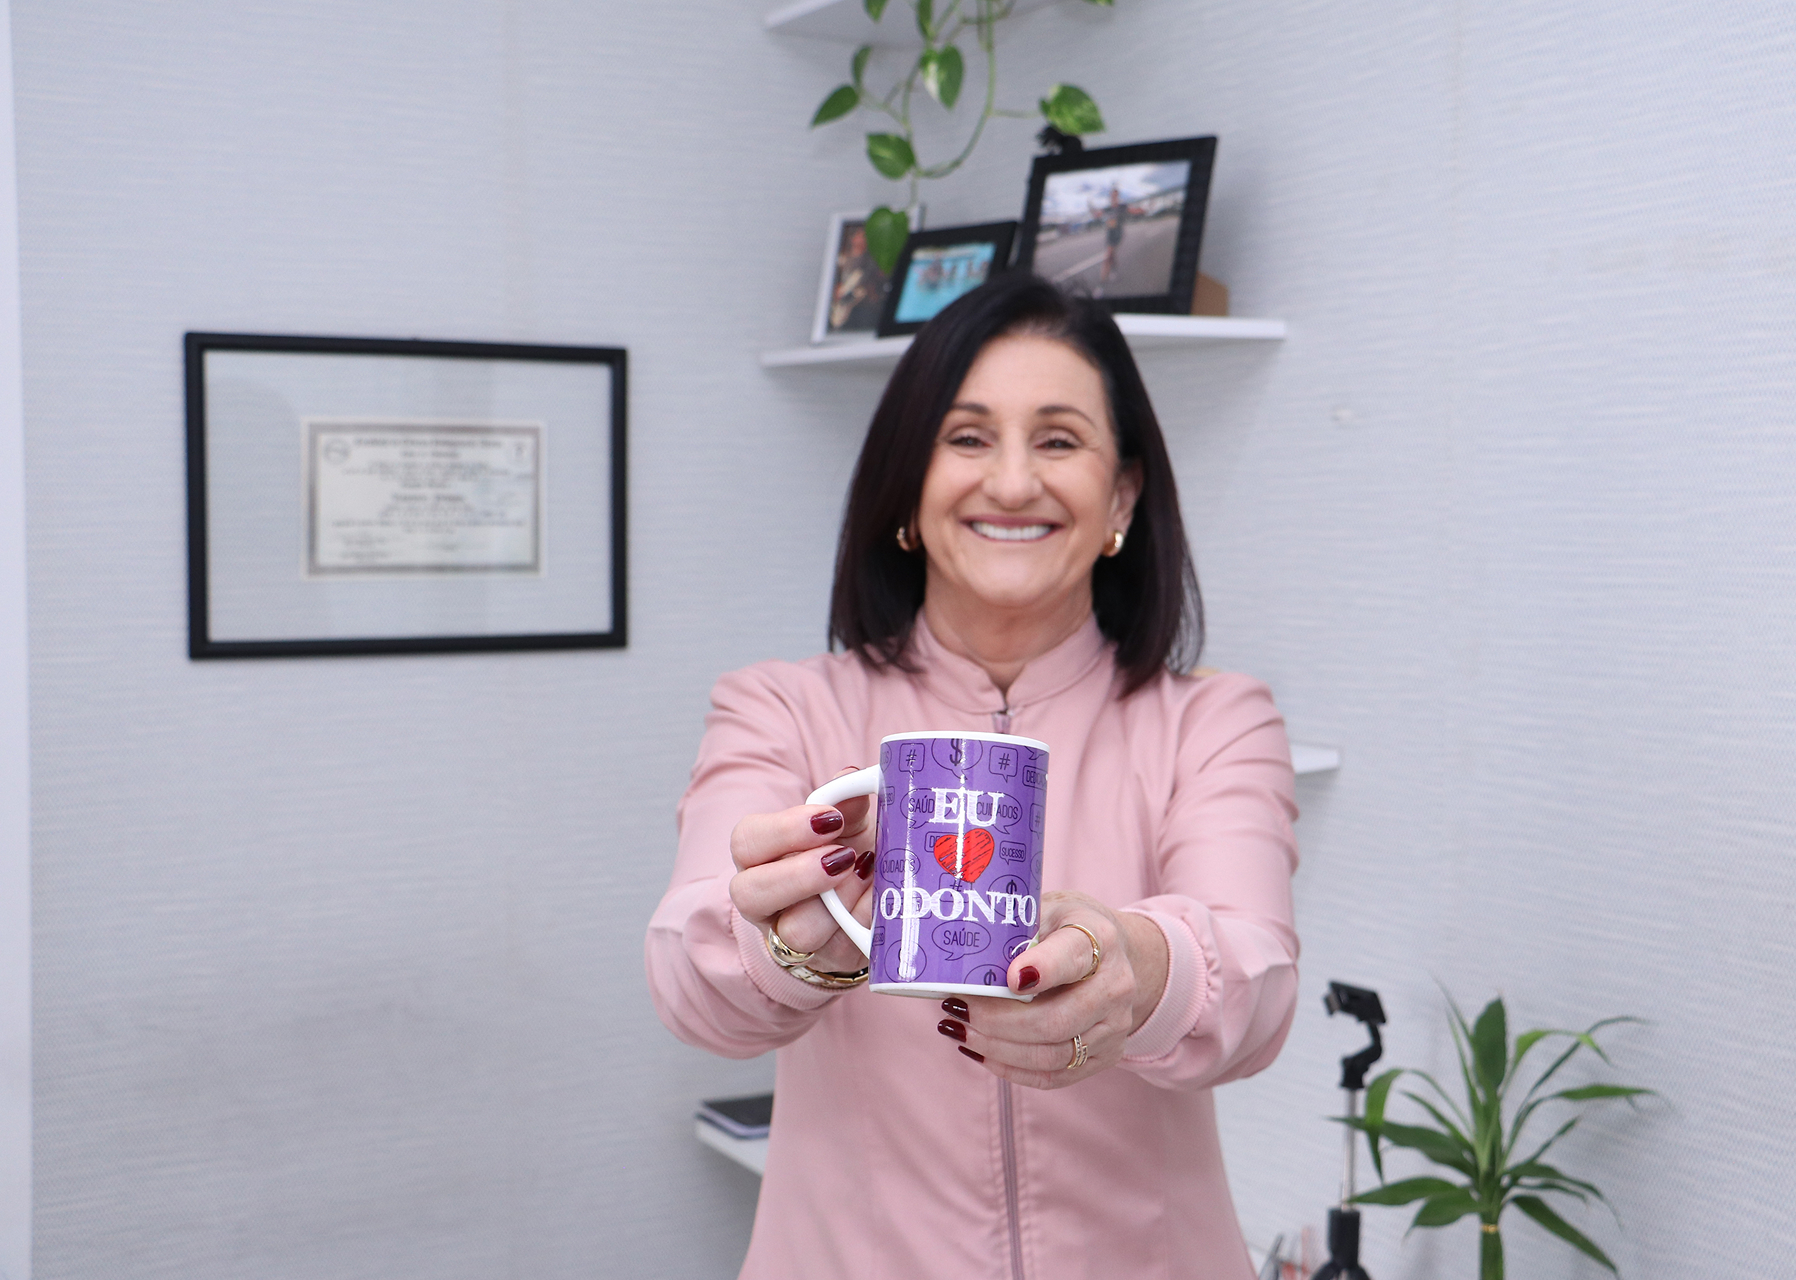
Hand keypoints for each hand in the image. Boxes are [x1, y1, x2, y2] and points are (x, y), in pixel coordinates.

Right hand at [728, 767, 875, 977]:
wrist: (861, 902)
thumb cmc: (843, 851)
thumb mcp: (844, 823)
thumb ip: (844, 802)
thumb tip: (852, 777)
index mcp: (759, 858)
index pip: (746, 842)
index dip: (784, 830)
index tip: (829, 818)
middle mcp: (764, 901)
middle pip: (751, 894)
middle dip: (798, 874)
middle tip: (843, 855)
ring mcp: (791, 937)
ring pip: (797, 932)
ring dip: (838, 901)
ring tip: (868, 874)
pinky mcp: (828, 960)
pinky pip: (841, 949)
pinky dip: (866, 920)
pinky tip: (883, 897)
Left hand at [936, 891, 1168, 1089]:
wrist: (1113, 952)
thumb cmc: (1066, 928)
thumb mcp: (1046, 909)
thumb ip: (1015, 929)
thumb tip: (962, 956)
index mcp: (1100, 939)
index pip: (1072, 958)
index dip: (1042, 969)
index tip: (1008, 978)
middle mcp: (1116, 985)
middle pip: (1055, 1020)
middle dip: (997, 1021)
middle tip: (957, 1008)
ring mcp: (1114, 1026)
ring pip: (1052, 1055)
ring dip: (997, 1048)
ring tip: (958, 1030)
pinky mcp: (1107, 1055)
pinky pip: (1055, 1076)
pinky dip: (1011, 1069)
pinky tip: (981, 1051)